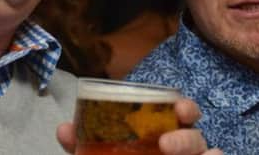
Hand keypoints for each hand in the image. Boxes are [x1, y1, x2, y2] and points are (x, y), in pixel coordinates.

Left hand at [56, 98, 222, 154]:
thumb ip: (82, 145)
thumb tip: (62, 128)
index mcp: (165, 133)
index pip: (183, 114)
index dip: (186, 107)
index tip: (179, 108)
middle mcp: (184, 149)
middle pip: (196, 137)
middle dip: (187, 137)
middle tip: (166, 143)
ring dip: (193, 151)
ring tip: (169, 151)